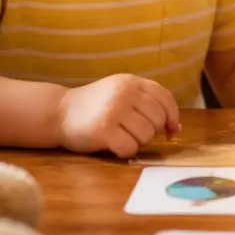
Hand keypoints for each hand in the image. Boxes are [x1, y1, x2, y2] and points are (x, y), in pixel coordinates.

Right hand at [55, 74, 180, 158]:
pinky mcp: (103, 130)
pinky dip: (126, 152)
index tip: (170, 129)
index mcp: (132, 81)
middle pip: (158, 120)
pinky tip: (115, 146)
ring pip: (146, 135)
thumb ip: (147, 103)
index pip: (165, 98)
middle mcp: (125, 92)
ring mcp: (114, 110)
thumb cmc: (96, 106)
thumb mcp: (121, 92)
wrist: (59, 112)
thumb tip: (175, 128)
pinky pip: (130, 148)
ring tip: (123, 138)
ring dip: (138, 143)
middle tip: (135, 133)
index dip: (172, 116)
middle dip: (151, 132)